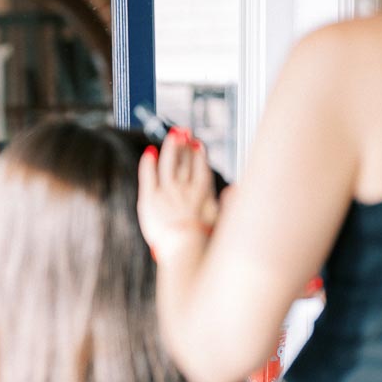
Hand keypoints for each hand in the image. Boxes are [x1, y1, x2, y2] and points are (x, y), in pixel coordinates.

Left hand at [137, 128, 217, 261]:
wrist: (185, 249)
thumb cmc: (202, 241)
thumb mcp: (220, 220)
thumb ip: (226, 202)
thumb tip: (233, 189)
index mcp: (202, 193)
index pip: (200, 168)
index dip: (199, 154)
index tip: (198, 144)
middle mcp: (184, 189)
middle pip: (185, 162)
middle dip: (185, 145)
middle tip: (184, 132)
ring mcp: (166, 192)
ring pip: (168, 163)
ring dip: (171, 147)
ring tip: (171, 135)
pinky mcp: (149, 198)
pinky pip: (148, 175)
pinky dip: (148, 162)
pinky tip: (149, 152)